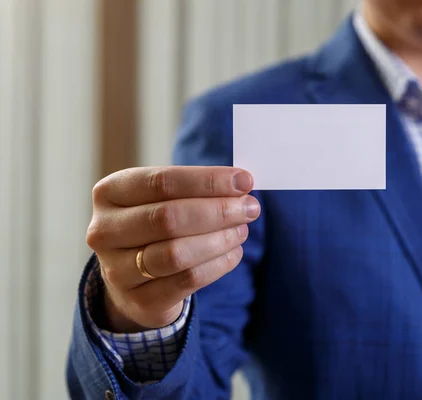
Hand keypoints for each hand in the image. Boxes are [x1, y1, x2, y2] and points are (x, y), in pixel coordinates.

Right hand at [86, 166, 259, 331]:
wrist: (132, 280)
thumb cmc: (154, 228)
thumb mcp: (163, 200)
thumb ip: (196, 189)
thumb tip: (241, 184)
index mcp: (109, 193)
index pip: (162, 181)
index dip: (208, 181)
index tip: (244, 181)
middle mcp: (104, 230)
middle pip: (169, 217)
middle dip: (218, 211)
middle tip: (250, 208)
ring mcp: (116, 270)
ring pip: (177, 253)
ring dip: (219, 239)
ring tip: (242, 230)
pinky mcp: (139, 300)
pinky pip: (187, 280)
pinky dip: (218, 264)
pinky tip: (234, 253)